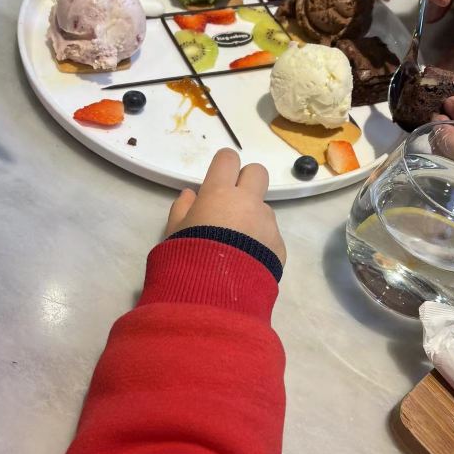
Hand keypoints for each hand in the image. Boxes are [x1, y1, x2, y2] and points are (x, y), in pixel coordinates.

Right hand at [165, 149, 285, 264]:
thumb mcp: (173, 233)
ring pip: (264, 209)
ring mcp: (267, 223)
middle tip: (233, 202)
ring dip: (253, 218)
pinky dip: (260, 244)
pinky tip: (247, 264)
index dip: (224, 165)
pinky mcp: (279, 246)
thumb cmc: (188, 257)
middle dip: (247, 181)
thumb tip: (190, 195)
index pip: (228, 159)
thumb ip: (181, 209)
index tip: (218, 178)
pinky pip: (271, 237)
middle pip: (258, 172)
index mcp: (219, 193)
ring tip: (237, 247)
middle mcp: (248, 202)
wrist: (214, 294)